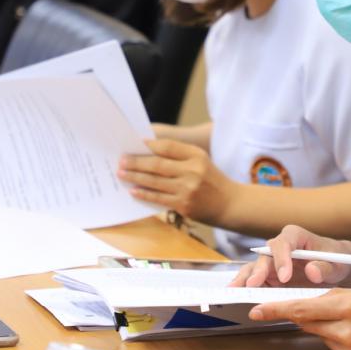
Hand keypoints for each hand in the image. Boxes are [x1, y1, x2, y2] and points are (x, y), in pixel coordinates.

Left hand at [117, 138, 236, 223]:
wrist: (229, 204)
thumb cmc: (210, 179)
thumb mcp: (201, 161)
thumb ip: (179, 155)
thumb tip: (148, 151)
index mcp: (196, 156)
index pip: (168, 147)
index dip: (150, 145)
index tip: (134, 144)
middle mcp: (192, 171)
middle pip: (157, 164)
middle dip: (136, 162)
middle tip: (121, 160)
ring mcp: (188, 189)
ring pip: (155, 182)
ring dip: (135, 177)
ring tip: (122, 173)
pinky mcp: (184, 205)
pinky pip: (158, 198)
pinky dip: (144, 194)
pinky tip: (133, 190)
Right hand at [230, 225, 350, 287]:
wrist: (334, 266)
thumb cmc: (336, 260)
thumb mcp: (336, 263)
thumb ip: (325, 267)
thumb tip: (312, 271)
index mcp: (295, 236)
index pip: (283, 244)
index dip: (281, 259)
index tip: (285, 276)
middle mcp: (279, 247)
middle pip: (265, 256)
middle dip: (258, 271)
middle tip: (253, 285)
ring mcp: (272, 261)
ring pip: (254, 267)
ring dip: (245, 279)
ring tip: (233, 290)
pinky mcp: (269, 276)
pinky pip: (255, 280)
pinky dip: (246, 288)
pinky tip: (237, 295)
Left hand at [249, 289, 350, 349]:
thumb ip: (343, 299)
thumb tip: (319, 303)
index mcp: (350, 304)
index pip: (302, 307)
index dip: (275, 308)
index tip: (255, 309)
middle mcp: (347, 330)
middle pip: (310, 321)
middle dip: (304, 315)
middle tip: (301, 309)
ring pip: (326, 337)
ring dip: (332, 330)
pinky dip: (346, 345)